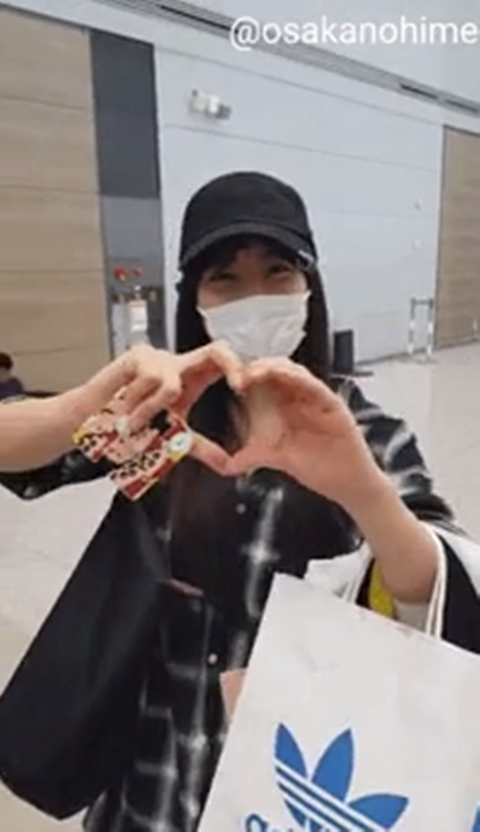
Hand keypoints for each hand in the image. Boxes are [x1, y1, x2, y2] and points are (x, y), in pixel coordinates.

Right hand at [80, 342, 244, 473]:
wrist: (94, 423)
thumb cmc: (132, 425)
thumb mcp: (173, 437)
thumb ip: (201, 447)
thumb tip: (228, 465)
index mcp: (191, 378)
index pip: (223, 362)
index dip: (240, 369)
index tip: (245, 389)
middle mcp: (179, 364)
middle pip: (218, 349)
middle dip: (231, 365)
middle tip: (239, 386)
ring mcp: (159, 357)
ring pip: (172, 384)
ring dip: (151, 411)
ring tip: (134, 421)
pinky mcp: (138, 355)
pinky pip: (149, 379)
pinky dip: (137, 402)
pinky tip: (123, 406)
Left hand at [226, 358, 383, 510]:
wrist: (347, 483)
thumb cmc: (318, 467)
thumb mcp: (276, 459)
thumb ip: (252, 457)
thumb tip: (226, 465)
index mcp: (286, 406)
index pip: (264, 381)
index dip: (246, 376)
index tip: (228, 378)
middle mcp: (300, 398)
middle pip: (276, 370)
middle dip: (255, 367)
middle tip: (237, 372)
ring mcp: (316, 400)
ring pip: (295, 372)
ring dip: (274, 368)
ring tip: (255, 372)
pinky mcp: (332, 405)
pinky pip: (316, 386)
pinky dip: (301, 379)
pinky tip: (288, 378)